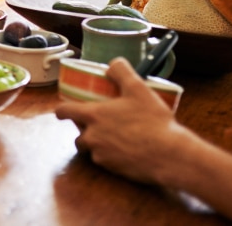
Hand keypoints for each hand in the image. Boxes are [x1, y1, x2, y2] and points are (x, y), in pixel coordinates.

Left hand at [53, 58, 189, 184]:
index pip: (64, 111)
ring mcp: (101, 154)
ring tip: (115, 135)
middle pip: (78, 133)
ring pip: (91, 148)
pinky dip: (111, 155)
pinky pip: (105, 161)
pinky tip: (126, 149)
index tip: (63, 110)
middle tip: (100, 122)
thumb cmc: (153, 121)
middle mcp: (92, 137)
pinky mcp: (112, 169)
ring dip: (97, 143)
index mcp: (93, 115)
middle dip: (85, 129)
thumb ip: (122, 72)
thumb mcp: (138, 88)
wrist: (169, 155)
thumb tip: (113, 63)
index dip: (62, 110)